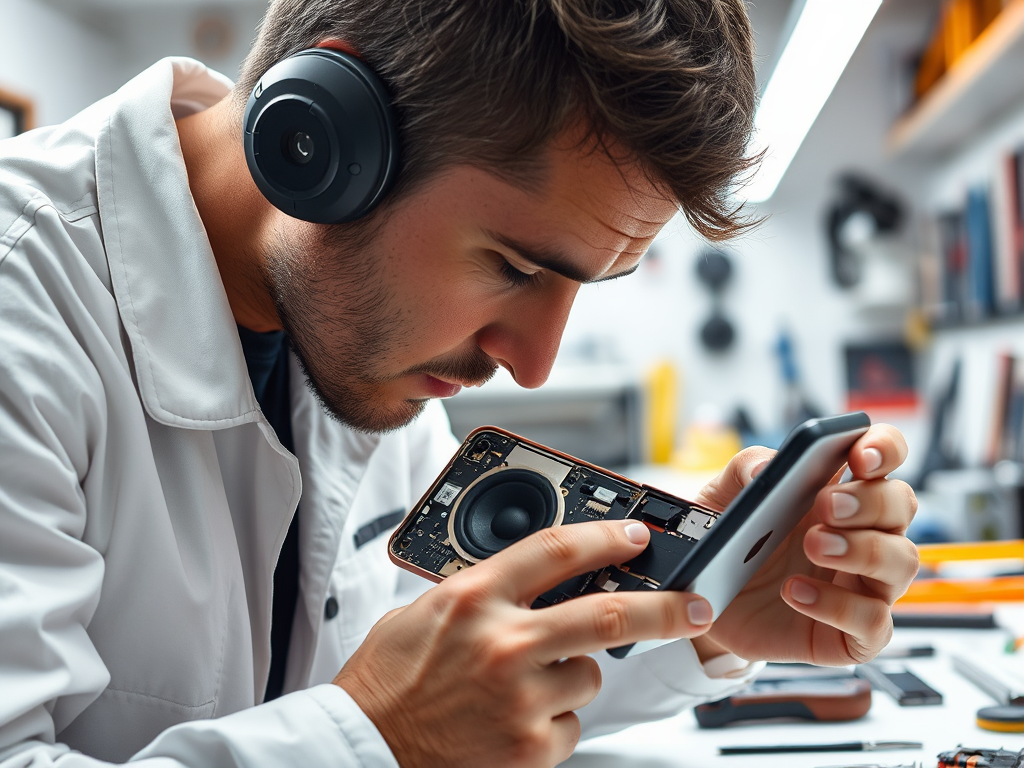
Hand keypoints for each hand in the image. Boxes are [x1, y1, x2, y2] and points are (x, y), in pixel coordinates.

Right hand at [334, 520, 712, 767]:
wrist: (361, 750)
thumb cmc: (386, 683)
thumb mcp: (422, 613)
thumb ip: (480, 592)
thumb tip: (528, 579)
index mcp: (474, 597)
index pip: (557, 549)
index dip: (606, 537)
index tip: (636, 536)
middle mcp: (504, 643)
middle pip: (609, 615)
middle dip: (665, 608)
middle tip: (695, 604)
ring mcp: (520, 698)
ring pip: (589, 676)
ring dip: (573, 675)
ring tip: (523, 685)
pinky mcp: (529, 748)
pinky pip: (569, 724)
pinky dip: (551, 721)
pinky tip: (511, 721)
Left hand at [694, 423, 918, 665]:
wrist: (705, 602)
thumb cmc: (729, 542)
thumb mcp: (721, 498)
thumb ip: (744, 470)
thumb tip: (769, 466)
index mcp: (838, 489)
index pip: (884, 456)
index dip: (884, 448)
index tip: (860, 455)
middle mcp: (863, 533)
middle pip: (901, 504)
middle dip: (870, 501)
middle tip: (825, 505)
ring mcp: (863, 584)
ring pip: (902, 561)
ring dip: (863, 550)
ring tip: (814, 546)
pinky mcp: (853, 632)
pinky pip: (874, 621)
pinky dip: (838, 606)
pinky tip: (795, 592)